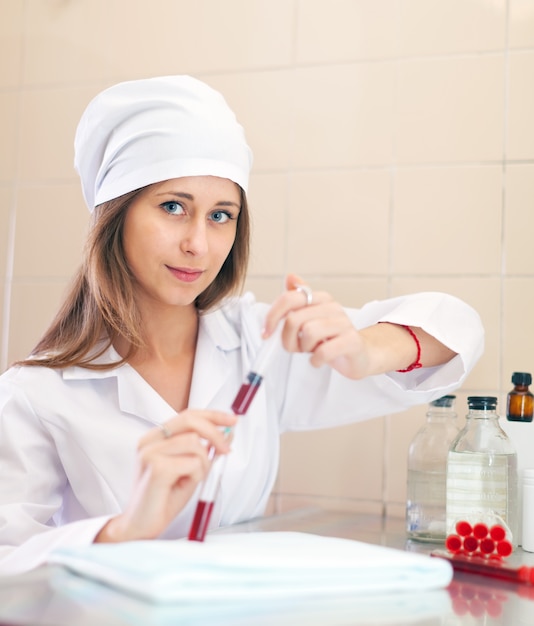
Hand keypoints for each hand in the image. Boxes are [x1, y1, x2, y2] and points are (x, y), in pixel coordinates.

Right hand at [94, 409, 236, 542]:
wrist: (142, 526)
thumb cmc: (165, 498)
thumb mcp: (190, 469)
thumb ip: (206, 450)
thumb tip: (229, 434)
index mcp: (155, 437)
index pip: (188, 415)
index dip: (213, 415)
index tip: (232, 420)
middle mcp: (149, 441)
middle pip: (191, 421)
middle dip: (215, 433)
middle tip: (227, 450)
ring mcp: (150, 453)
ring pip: (195, 443)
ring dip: (203, 463)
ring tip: (191, 480)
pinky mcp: (157, 468)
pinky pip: (192, 463)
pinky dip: (196, 476)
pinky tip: (182, 487)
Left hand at [263, 273, 373, 378]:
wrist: (360, 354)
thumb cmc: (331, 338)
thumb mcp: (311, 318)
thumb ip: (298, 300)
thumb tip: (290, 277)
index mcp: (320, 298)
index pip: (289, 298)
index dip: (272, 316)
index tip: (266, 333)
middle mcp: (332, 307)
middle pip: (294, 319)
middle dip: (287, 339)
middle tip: (294, 347)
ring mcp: (344, 323)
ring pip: (308, 333)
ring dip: (303, 349)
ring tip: (310, 351)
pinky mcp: (351, 341)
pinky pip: (323, 351)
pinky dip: (315, 360)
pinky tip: (318, 360)